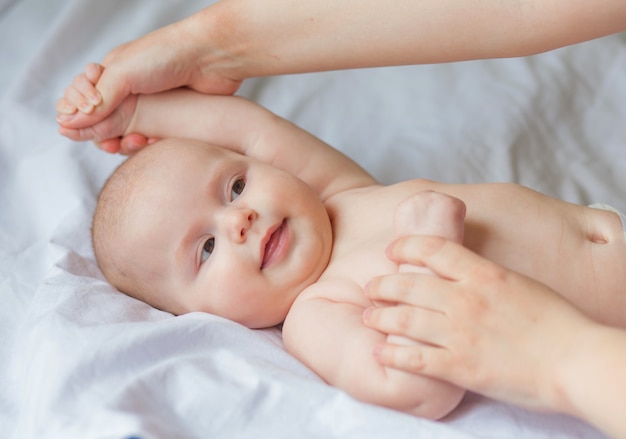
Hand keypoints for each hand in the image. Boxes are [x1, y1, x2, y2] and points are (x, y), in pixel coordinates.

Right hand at [56, 12, 241, 139]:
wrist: (212, 58)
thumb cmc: (166, 56)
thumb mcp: (123, 74)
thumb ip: (98, 101)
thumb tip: (67, 123)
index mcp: (111, 73)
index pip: (82, 100)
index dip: (79, 115)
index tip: (82, 125)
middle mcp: (128, 89)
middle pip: (103, 122)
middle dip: (103, 136)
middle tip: (111, 145)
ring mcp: (150, 105)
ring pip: (127, 134)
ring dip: (126, 144)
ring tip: (137, 143)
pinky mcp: (170, 118)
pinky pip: (150, 139)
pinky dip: (148, 145)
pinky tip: (154, 143)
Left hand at [363, 235, 594, 412]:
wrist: (576, 361)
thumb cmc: (557, 322)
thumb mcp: (519, 283)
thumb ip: (485, 277)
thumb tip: (461, 273)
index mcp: (483, 274)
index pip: (432, 249)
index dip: (405, 246)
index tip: (392, 250)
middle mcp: (464, 299)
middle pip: (408, 284)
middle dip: (382, 285)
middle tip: (370, 287)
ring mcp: (459, 333)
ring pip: (403, 319)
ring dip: (379, 317)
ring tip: (368, 316)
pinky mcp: (459, 367)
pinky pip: (414, 358)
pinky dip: (392, 353)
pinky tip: (380, 351)